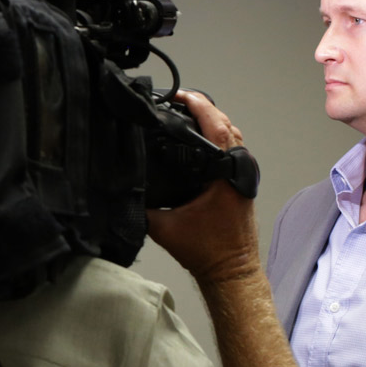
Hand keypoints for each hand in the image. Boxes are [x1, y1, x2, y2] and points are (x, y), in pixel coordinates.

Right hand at [147, 91, 260, 282]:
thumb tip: (122, 186)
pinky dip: (216, 137)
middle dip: (202, 108)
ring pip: (231, 136)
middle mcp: (240, 170)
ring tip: (185, 112)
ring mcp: (243, 175)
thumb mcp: (166, 227)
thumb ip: (143, 206)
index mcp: (227, 175)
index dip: (198, 106)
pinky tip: (197, 138)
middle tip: (178, 99)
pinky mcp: (241, 183)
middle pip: (226, 124)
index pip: (217, 126)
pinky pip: (231, 149)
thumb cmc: (209, 252)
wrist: (231, 272)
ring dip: (210, 121)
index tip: (179, 94)